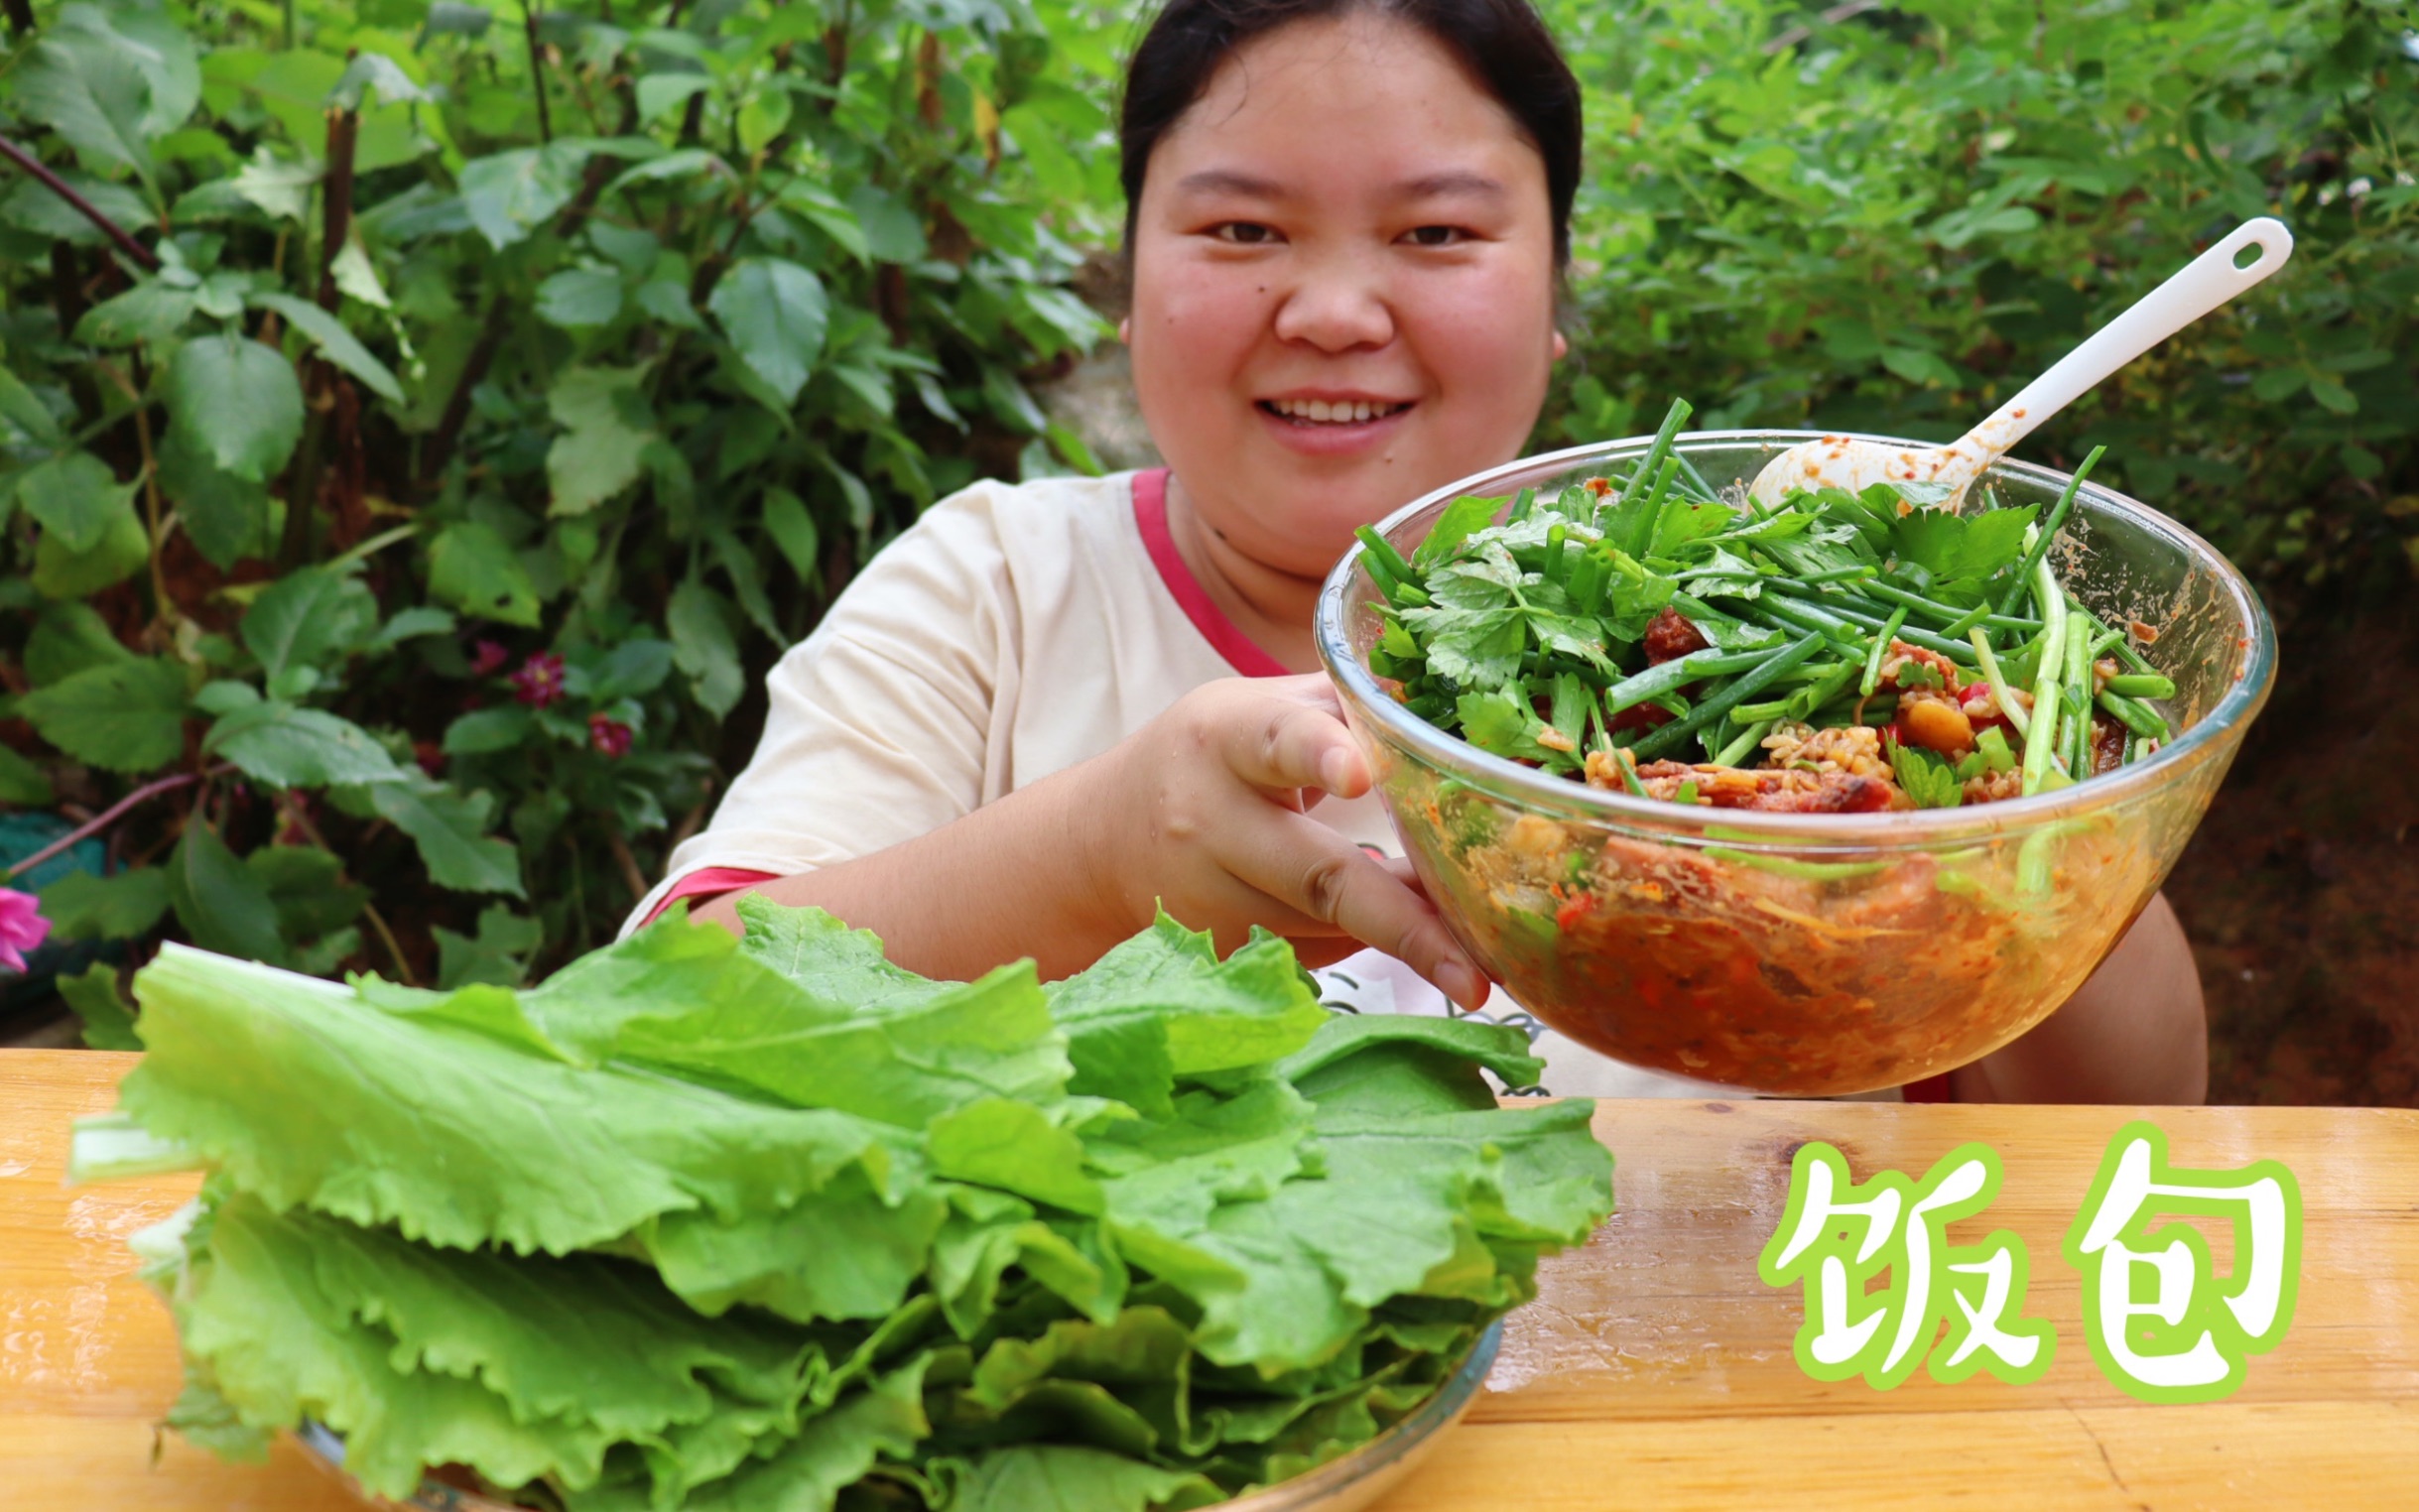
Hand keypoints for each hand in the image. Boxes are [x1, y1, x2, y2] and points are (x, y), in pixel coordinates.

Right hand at [1088, 673, 1487, 1007]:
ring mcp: (1211, 900)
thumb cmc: (1213, 759)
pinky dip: (1366, 946)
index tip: (1359, 775)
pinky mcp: (1219, 953)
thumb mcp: (1260, 710)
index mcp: (1229, 737)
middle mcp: (1212, 820)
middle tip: (1471, 971)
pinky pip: (1314, 955)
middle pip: (1317, 876)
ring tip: (1473, 949)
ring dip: (1404, 935)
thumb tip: (1452, 720)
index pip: (1276, 739)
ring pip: (1327, 928)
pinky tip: (1408, 942)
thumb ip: (1345, 707)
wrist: (1103, 841)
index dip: (1318, 754)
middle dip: (1401, 922)